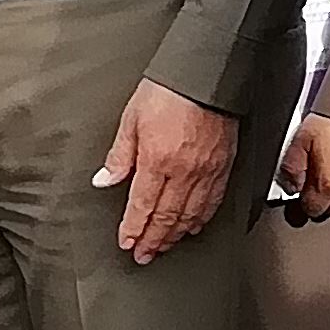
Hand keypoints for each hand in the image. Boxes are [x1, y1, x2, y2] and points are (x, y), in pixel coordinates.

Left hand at [92, 79, 236, 262]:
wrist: (207, 75)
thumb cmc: (168, 90)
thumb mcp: (131, 119)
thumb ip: (119, 155)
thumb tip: (105, 180)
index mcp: (157, 160)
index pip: (142, 206)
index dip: (133, 229)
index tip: (127, 243)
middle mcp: (184, 171)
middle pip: (166, 217)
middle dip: (153, 240)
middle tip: (144, 254)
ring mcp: (207, 171)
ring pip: (191, 214)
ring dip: (175, 235)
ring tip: (164, 246)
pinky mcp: (224, 166)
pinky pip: (213, 202)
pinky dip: (201, 219)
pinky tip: (193, 226)